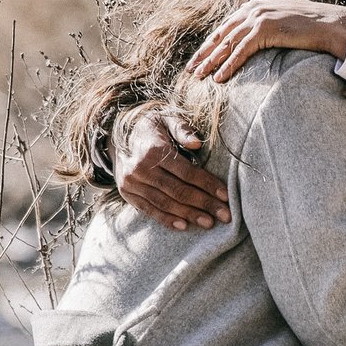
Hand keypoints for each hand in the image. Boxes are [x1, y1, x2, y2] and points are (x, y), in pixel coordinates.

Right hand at [117, 109, 230, 229]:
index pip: (187, 172)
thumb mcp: (167, 119)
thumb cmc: (153, 127)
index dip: (208, 185)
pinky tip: (184, 226)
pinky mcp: (127, 193)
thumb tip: (197, 143)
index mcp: (154, 150)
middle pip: (178, 191)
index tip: (226, 196)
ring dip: (189, 215)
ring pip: (164, 203)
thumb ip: (183, 129)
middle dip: (204, 204)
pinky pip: (149, 209)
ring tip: (209, 223)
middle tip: (225, 216)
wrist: (118, 135)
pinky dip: (166, 219)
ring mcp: (132, 183)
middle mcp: (141, 169)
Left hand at [186, 0, 345, 83]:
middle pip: (221, 34)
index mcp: (257, 4)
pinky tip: (220, 78)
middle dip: (204, 53)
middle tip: (191, 69)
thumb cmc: (315, 26)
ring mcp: (258, 17)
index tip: (200, 57)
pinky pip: (241, 51)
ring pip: (227, 44)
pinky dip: (228, 66)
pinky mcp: (265, 29)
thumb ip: (269, 23)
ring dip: (211, 62)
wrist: (333, 25)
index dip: (211, 43)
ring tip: (199, 77)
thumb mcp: (286, 19)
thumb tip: (259, 38)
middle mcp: (254, 7)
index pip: (227, 25)